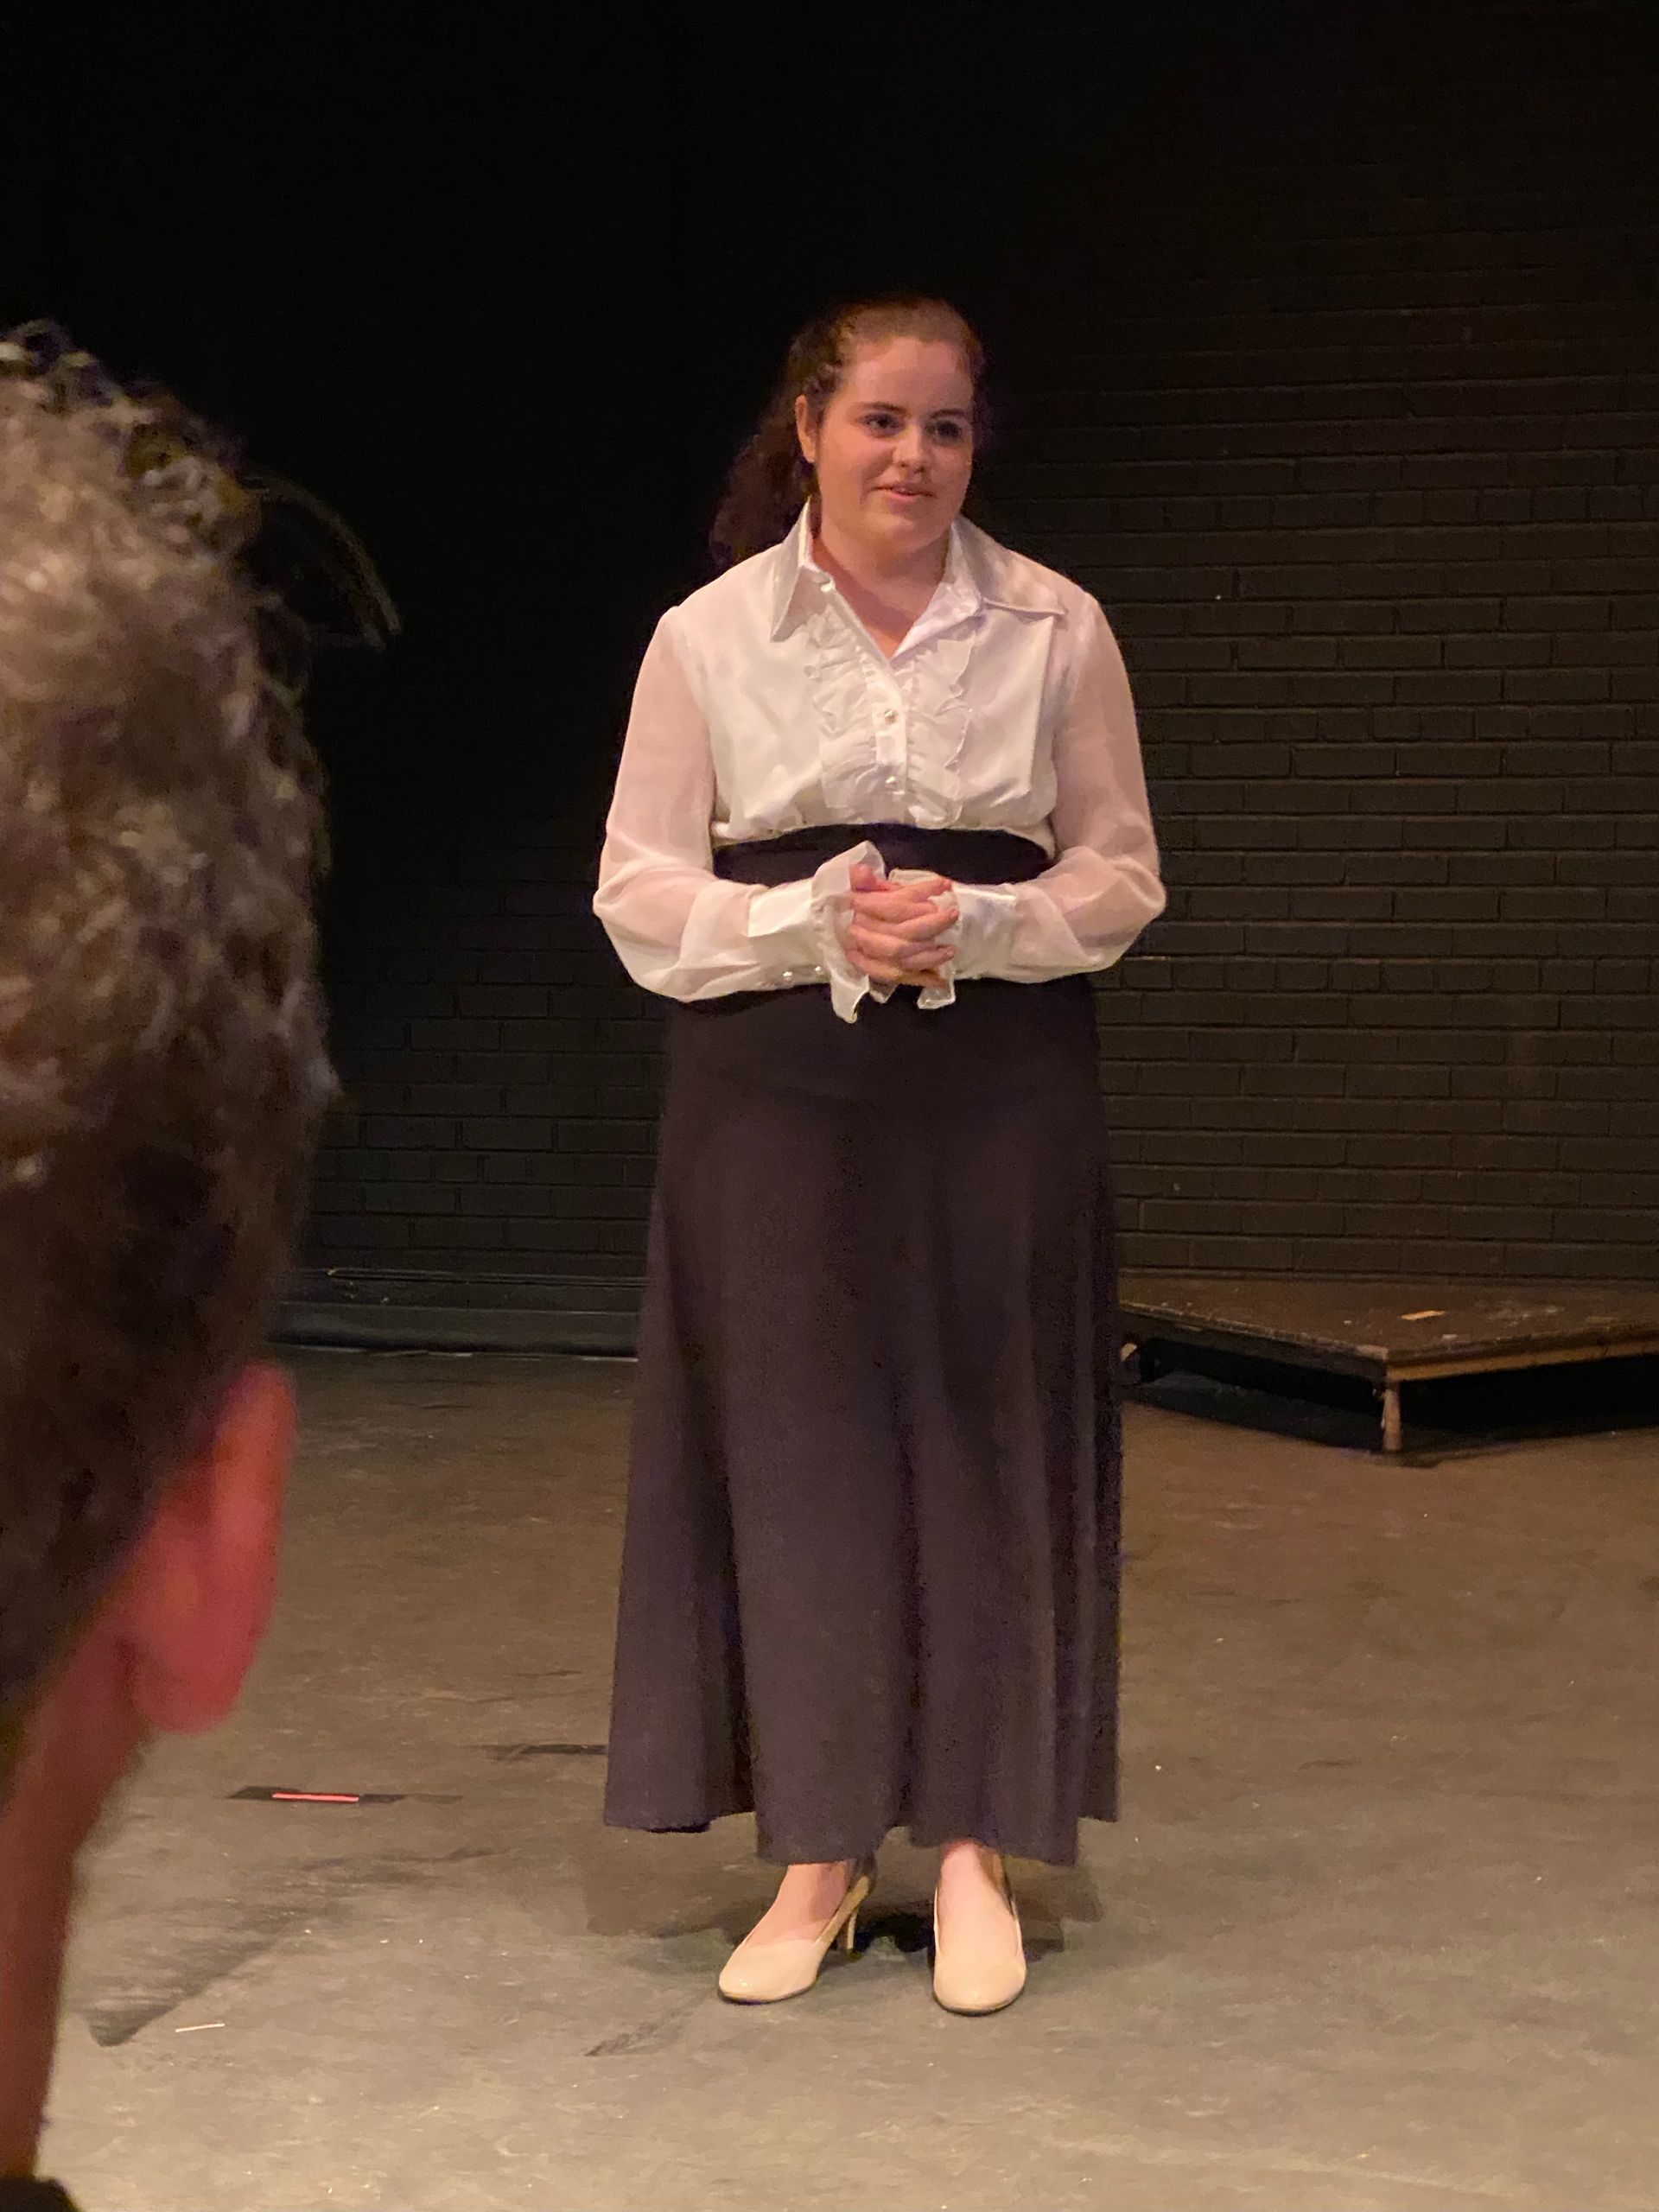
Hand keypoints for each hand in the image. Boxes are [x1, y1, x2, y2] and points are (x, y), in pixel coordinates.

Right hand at [845, 863, 957, 983]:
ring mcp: (869, 956)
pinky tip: (941, 980)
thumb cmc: (842, 904)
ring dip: (930, 955)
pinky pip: (901, 978)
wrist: (823, 930)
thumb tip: (864, 871)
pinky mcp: (876, 971)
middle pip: (903, 934)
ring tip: (951, 948)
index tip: (945, 885)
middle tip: (952, 914)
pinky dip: (922, 980)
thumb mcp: (846, 884)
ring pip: (903, 959)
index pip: (894, 904)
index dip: (921, 893)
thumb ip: (857, 878)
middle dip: (932, 925)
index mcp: (858, 910)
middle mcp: (863, 935)